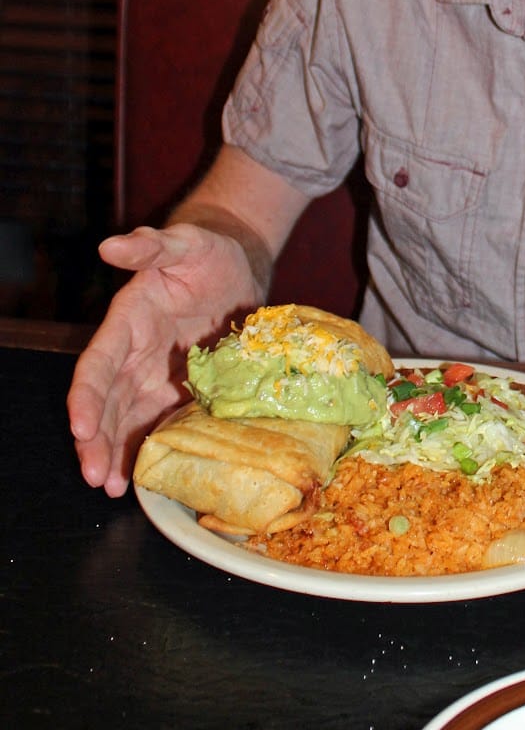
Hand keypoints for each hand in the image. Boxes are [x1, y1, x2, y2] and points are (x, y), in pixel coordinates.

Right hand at [67, 224, 260, 496]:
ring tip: (110, 486)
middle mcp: (134, 354)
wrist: (237, 269)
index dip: (88, 396)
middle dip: (97, 439)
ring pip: (126, 419)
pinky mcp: (178, 390)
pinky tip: (141, 478)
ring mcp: (155, 375)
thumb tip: (111, 245)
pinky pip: (158, 422)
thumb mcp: (186, 243)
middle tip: (96, 475)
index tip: (82, 426)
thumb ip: (152, 245)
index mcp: (128, 321)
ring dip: (115, 452)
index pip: (98, 364)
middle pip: (107, 402)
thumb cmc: (208, 253)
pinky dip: (147, 448)